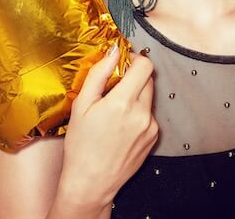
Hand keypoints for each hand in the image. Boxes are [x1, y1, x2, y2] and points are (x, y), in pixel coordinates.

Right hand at [54, 46, 158, 214]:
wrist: (91, 182)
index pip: (145, 65)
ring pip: (149, 97)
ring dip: (136, 95)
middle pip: (149, 79)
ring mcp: (151, 127)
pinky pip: (149, 114)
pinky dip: (138, 113)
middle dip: (134, 77)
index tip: (123, 63)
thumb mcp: (81, 105)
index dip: (134, 59)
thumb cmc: (81, 146)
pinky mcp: (154, 137)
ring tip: (115, 111)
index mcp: (123, 103)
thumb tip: (113, 51)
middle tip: (114, 87)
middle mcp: (142, 114)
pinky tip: (121, 126)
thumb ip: (98, 74)